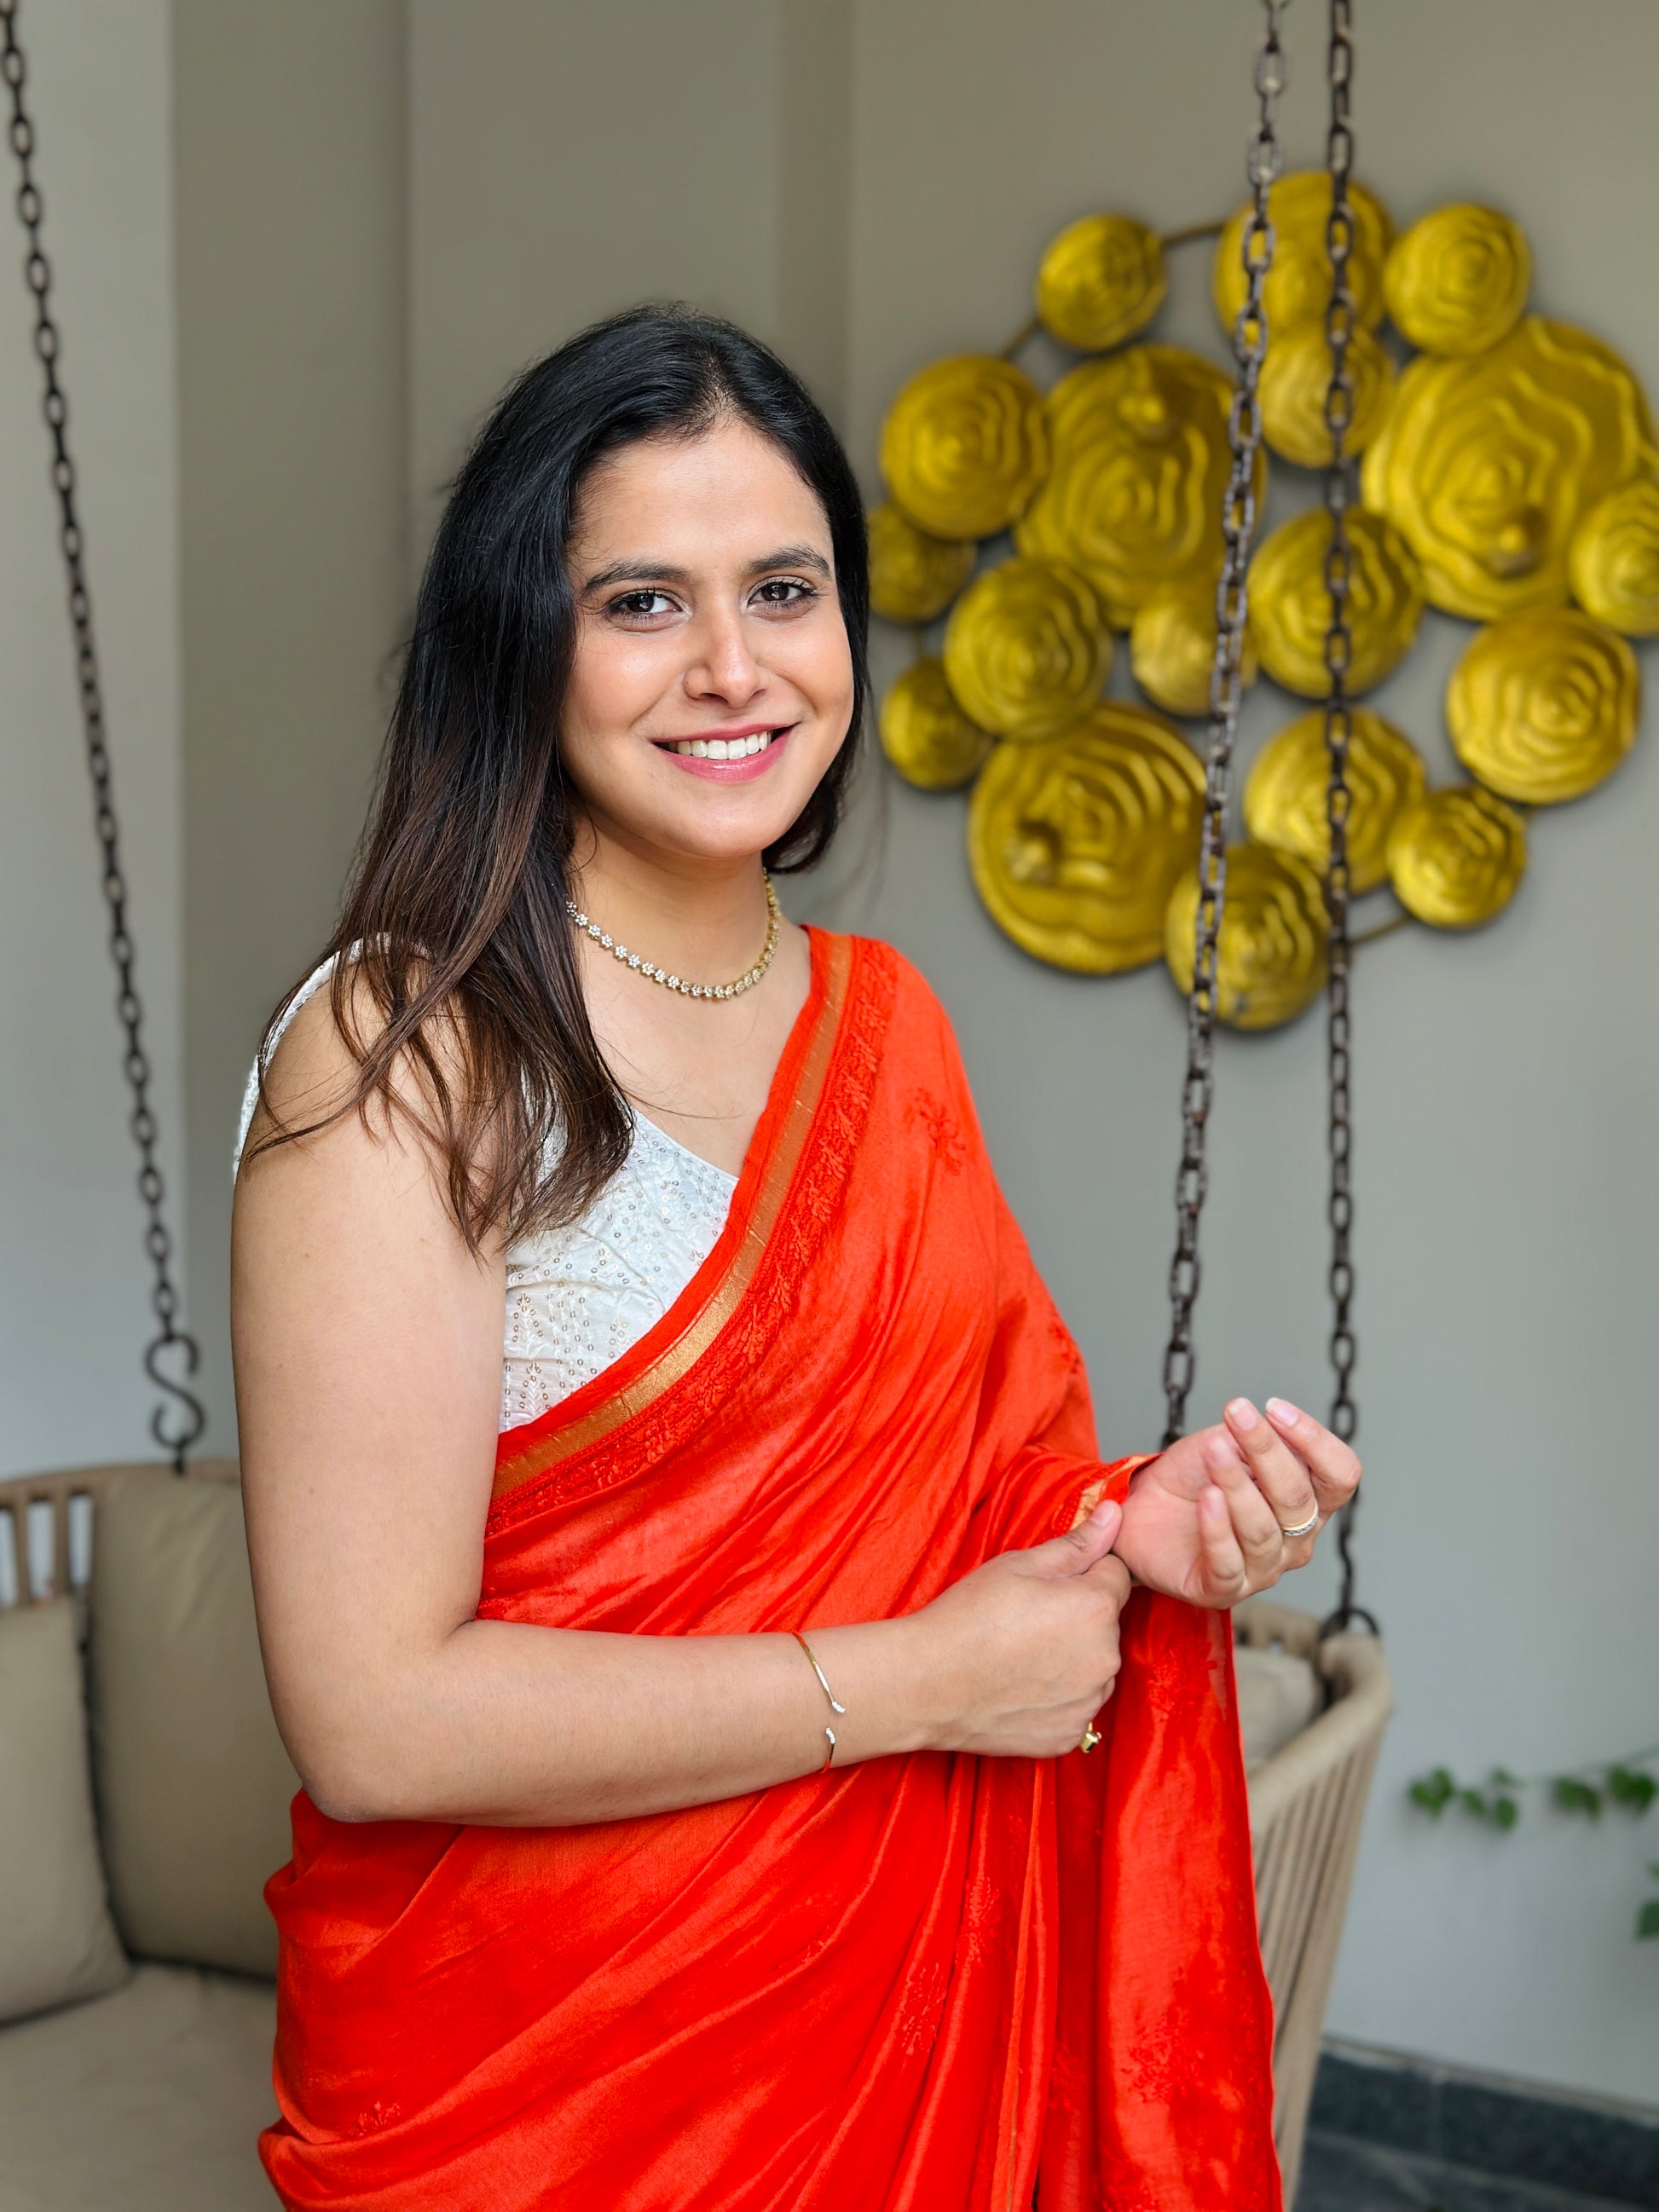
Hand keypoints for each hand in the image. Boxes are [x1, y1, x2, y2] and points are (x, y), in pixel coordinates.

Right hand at [906, 1501, 1130, 1757]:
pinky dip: (1057, 1697)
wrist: (927, 1684)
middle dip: (1079, 1616)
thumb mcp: (1019, 1565)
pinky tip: (1021, 1686)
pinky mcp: (1071, 1735)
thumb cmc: (969, 1617)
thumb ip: (1077, 1542)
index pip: (1116, 1575)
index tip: (1047, 1587)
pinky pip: (1077, 1705)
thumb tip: (1115, 1513)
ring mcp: (1089, 1701)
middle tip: (1027, 1620)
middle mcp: (1106, 1657)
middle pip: (1106, 1623)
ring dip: (1073, 1658)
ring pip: (1094, 1666)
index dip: (1083, 1574)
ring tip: (1022, 1655)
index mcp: (1096, 1607)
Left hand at [1113, 1399, 1360, 1608]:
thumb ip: (1254, 1439)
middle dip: (1266, 1451)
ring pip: (1263, 1529)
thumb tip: (1268, 1425)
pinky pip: (1228, 1562)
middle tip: (1235, 1414)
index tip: (1274, 1407)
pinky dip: (1217, 1528)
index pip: (1340, 1475)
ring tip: (1214, 1451)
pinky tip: (1207, 1497)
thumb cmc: (1193, 1478)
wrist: (1143, 1508)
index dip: (1315, 1440)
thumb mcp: (1226, 1444)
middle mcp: (1296, 1540)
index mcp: (1309, 1502)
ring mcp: (1263, 1569)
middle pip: (1298, 1498)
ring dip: (1237, 1484)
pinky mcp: (1222, 1589)